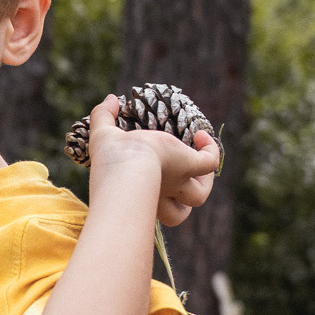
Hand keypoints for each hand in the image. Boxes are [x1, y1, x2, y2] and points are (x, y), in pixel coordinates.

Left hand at [86, 96, 220, 227]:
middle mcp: (161, 194)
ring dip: (205, 181)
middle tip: (178, 182)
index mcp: (141, 193)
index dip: (155, 196)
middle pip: (178, 215)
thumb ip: (103, 115)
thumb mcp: (103, 134)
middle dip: (180, 203)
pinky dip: (210, 151)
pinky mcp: (189, 167)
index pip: (151, 207)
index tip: (153, 173)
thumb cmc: (112, 160)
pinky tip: (201, 136)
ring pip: (198, 196)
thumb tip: (110, 99)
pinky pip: (209, 163)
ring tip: (198, 159)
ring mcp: (178, 182)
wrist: (128, 166)